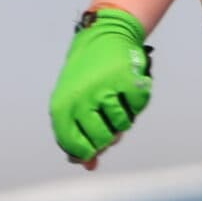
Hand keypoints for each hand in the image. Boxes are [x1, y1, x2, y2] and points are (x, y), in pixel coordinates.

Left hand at [49, 7, 150, 164]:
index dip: (85, 151)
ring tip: (116, 98)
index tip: (92, 147)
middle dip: (108, 135)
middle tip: (107, 119)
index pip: (74, 146)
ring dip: (123, 116)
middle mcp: (82, 99)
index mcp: (63, 105)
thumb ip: (79, 133)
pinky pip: (137, 108)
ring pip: (122, 126)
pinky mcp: (128, 81)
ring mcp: (106, 90)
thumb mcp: (74, 102)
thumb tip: (89, 166)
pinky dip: (136, 101)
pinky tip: (127, 87)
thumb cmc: (86, 75)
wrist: (105, 34)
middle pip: (101, 140)